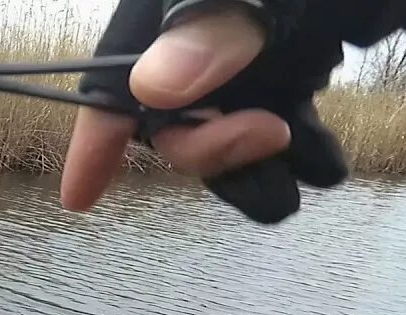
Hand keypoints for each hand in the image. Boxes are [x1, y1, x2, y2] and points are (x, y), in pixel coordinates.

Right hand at [61, 0, 350, 222]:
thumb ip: (208, 35)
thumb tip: (152, 90)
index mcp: (164, 25)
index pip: (112, 90)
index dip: (94, 145)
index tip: (80, 198)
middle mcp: (194, 49)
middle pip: (173, 125)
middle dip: (214, 150)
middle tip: (272, 135)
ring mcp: (244, 67)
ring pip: (228, 137)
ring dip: (261, 166)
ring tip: (308, 168)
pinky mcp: (289, 76)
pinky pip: (279, 130)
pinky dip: (301, 153)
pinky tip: (325, 160)